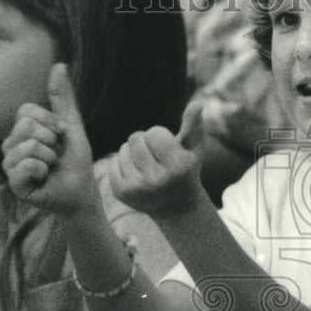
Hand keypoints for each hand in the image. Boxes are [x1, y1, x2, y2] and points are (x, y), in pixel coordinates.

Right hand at [1, 63, 98, 216]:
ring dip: (49, 156)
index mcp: (21, 130)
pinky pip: (23, 166)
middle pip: (25, 126)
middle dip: (51, 140)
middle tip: (56, 154)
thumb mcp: (71, 124)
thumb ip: (62, 98)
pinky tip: (44, 177)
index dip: (51, 122)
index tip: (61, 135)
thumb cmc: (75, 159)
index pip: (26, 111)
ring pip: (26, 146)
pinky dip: (41, 170)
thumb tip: (59, 64)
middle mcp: (10, 145)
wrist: (82, 189)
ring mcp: (9, 165)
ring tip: (51, 166)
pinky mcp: (13, 183)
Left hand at [110, 101, 204, 217]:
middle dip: (145, 142)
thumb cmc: (186, 169)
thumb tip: (197, 103)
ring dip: (133, 152)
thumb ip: (195, 125)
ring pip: (123, 149)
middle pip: (135, 138)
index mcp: (177, 167)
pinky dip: (122, 164)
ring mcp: (137, 189)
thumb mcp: (194, 148)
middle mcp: (157, 180)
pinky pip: (113, 163)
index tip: (167, 149)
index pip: (154, 133)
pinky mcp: (122, 193)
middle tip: (155, 155)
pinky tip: (136, 174)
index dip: (160, 136)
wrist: (176, 207)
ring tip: (146, 165)